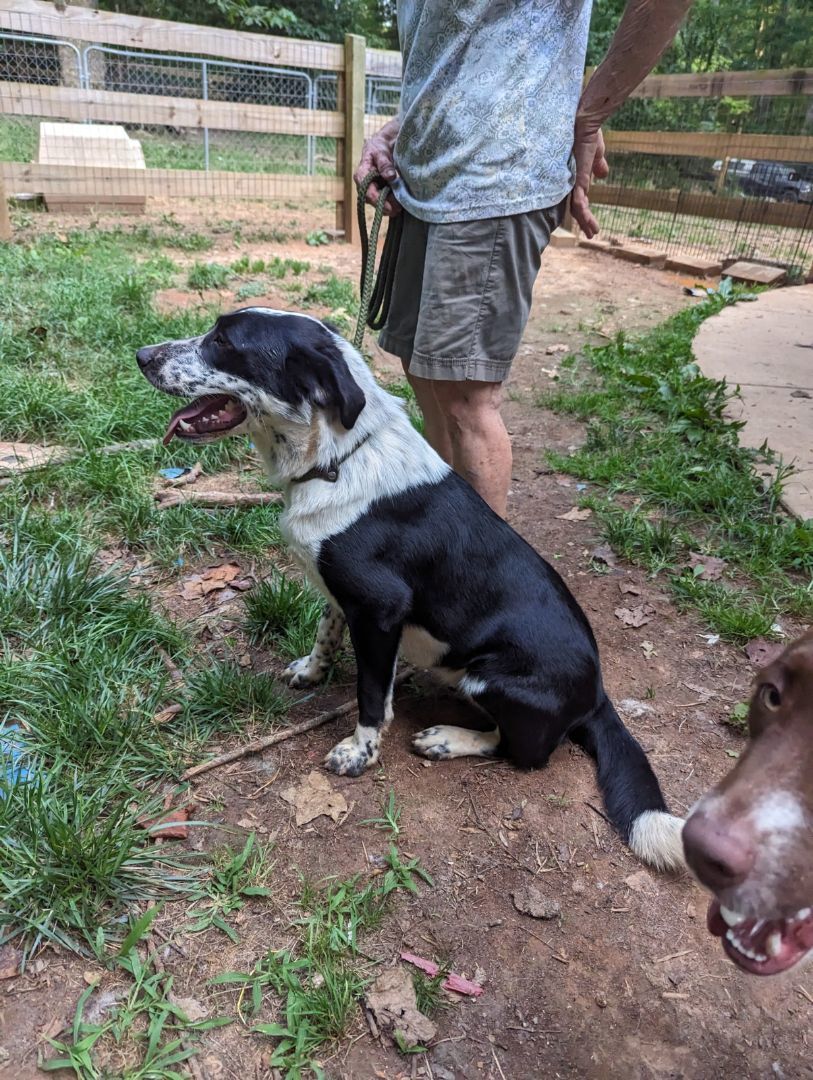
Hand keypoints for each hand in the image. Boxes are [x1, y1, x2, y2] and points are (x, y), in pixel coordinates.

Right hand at [353, 119, 401, 216]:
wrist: (385, 144)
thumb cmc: (380, 146)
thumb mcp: (381, 151)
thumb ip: (384, 164)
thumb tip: (390, 176)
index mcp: (361, 175)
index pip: (367, 192)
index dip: (378, 201)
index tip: (390, 206)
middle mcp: (365, 186)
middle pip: (374, 201)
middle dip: (386, 206)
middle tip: (399, 207)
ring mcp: (373, 190)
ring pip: (380, 204)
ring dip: (391, 206)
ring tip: (402, 205)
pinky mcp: (381, 192)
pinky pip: (386, 202)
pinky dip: (394, 204)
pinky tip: (402, 202)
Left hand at [569, 123, 608, 238]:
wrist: (586, 122)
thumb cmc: (588, 132)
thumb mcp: (596, 152)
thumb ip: (598, 164)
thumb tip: (603, 174)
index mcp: (577, 177)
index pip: (580, 198)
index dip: (585, 211)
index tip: (592, 223)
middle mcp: (572, 181)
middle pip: (576, 206)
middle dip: (584, 221)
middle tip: (591, 234)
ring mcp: (573, 180)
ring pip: (576, 207)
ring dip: (585, 221)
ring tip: (592, 233)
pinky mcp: (576, 178)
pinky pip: (578, 199)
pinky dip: (582, 212)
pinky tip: (587, 221)